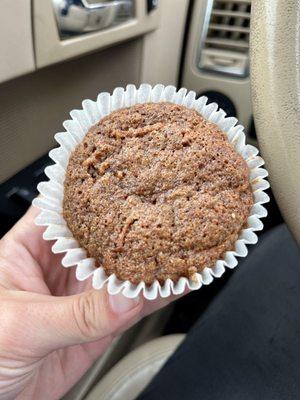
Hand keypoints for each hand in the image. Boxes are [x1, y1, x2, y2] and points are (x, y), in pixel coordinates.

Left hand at [0, 207, 175, 399]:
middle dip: (132, 228)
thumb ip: (77, 313)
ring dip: (149, 264)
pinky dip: (154, 298)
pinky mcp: (95, 326)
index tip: (128, 185)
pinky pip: (129, 309)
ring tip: (179, 249)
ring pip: (121, 274)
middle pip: (102, 238)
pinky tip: (174, 285)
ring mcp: (79, 296)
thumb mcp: (23, 324)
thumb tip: (123, 298)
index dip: (97, 195)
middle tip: (165, 219)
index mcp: (30, 248)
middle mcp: (58, 267)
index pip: (66, 209)